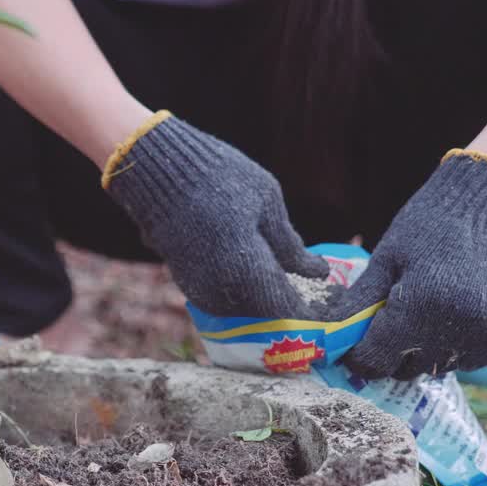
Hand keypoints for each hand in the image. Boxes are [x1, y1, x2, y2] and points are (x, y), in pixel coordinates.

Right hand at [103, 112, 327, 318]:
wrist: (157, 171)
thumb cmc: (220, 177)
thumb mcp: (267, 202)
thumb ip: (290, 245)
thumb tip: (318, 273)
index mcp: (249, 271)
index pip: (288, 309)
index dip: (312, 313)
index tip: (330, 307)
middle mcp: (223, 290)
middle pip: (266, 314)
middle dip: (289, 305)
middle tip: (311, 290)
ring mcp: (201, 290)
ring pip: (244, 308)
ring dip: (264, 298)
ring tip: (283, 276)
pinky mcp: (186, 282)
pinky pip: (223, 298)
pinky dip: (242, 289)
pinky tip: (252, 267)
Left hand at [330, 150, 486, 379]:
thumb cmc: (428, 228)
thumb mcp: (383, 260)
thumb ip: (357, 305)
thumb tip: (329, 341)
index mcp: (420, 307)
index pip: (376, 362)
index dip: (361, 356)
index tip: (359, 344)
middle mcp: (460, 327)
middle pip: (409, 369)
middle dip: (395, 352)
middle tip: (398, 319)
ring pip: (443, 366)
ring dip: (430, 349)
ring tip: (433, 309)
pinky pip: (477, 357)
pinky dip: (464, 343)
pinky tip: (463, 310)